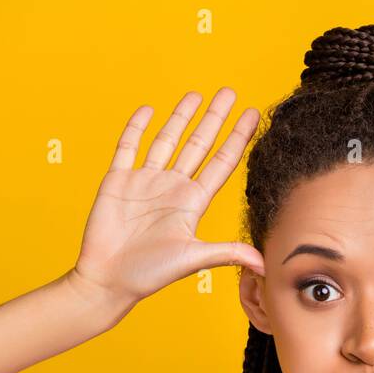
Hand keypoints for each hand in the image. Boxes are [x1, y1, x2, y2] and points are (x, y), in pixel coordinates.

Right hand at [70, 87, 264, 316]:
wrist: (108, 280)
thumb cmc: (150, 274)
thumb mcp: (193, 258)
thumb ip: (227, 252)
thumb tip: (265, 264)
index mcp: (192, 202)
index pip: (221, 162)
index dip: (237, 138)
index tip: (252, 115)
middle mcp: (172, 187)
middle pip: (198, 144)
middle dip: (214, 118)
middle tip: (230, 92)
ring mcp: (145, 181)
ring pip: (166, 140)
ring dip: (181, 117)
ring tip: (196, 94)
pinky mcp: (118, 181)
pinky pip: (128, 147)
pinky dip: (136, 128)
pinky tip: (148, 110)